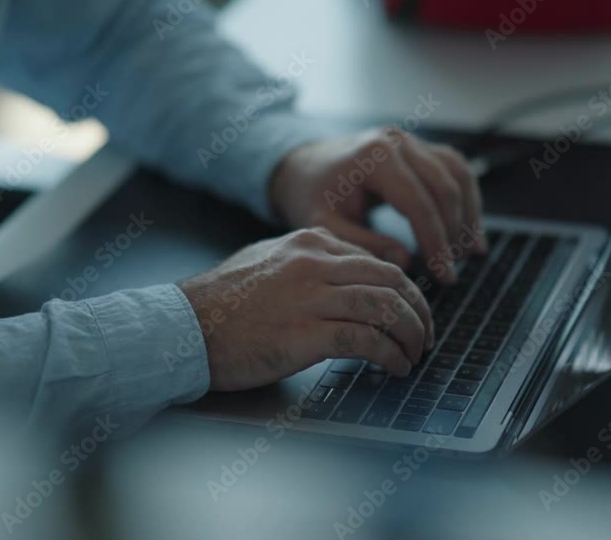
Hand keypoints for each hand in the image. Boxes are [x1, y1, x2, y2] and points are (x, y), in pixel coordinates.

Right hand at [177, 228, 433, 391]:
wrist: (184, 328)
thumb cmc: (220, 303)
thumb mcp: (267, 262)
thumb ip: (307, 264)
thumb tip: (345, 278)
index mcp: (310, 242)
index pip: (377, 260)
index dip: (404, 289)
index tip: (412, 310)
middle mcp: (315, 263)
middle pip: (392, 280)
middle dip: (418, 310)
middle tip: (426, 334)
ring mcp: (311, 297)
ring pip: (386, 308)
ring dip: (411, 335)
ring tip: (416, 355)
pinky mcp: (306, 334)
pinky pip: (367, 341)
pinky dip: (391, 356)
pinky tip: (396, 368)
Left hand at [269, 128, 486, 284]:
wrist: (304, 167)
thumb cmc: (313, 196)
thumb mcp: (326, 225)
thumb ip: (363, 245)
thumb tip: (404, 262)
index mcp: (373, 157)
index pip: (417, 202)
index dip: (435, 242)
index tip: (444, 274)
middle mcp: (397, 141)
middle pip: (444, 187)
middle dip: (454, 233)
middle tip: (454, 271)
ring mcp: (411, 140)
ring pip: (457, 175)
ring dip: (469, 214)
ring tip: (471, 253)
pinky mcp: (419, 146)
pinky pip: (454, 168)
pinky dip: (467, 198)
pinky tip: (470, 228)